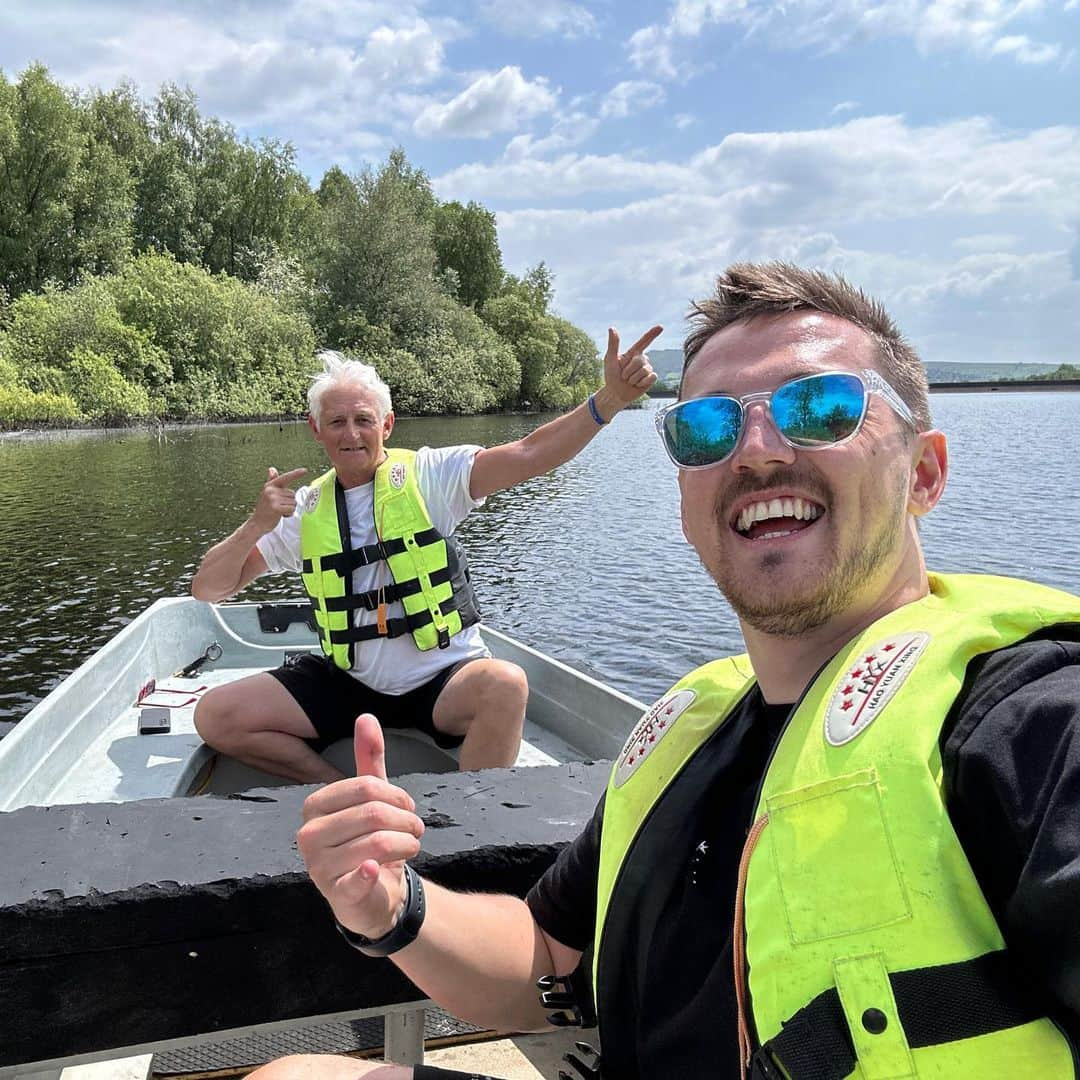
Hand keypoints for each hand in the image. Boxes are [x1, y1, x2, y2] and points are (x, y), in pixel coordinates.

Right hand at [251, 466, 306, 532]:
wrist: (257, 523)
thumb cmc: (264, 509)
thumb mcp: (267, 493)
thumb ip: (272, 481)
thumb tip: (272, 469)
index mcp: (270, 486)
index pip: (285, 478)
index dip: (296, 474)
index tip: (305, 470)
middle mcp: (271, 490)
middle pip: (293, 494)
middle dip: (289, 502)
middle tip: (278, 507)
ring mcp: (273, 499)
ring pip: (293, 502)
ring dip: (289, 508)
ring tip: (278, 511)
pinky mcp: (276, 508)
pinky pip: (291, 509)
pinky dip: (288, 513)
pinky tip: (280, 515)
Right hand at [297, 713, 424, 937]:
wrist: (374, 894)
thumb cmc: (369, 839)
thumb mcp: (372, 798)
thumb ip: (368, 759)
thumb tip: (366, 716)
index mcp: (315, 807)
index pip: (365, 787)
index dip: (397, 795)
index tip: (408, 806)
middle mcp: (309, 836)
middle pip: (373, 814)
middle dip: (407, 820)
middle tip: (416, 829)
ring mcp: (319, 867)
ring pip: (376, 842)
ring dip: (407, 843)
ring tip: (411, 845)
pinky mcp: (336, 895)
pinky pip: (356, 879)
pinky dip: (372, 873)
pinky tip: (378, 870)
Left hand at [603, 325, 661, 407]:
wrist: (616, 393)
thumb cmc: (611, 375)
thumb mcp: (610, 359)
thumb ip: (613, 344)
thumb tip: (612, 328)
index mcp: (633, 353)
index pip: (644, 341)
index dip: (652, 334)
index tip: (661, 327)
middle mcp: (642, 359)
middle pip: (640, 360)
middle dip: (629, 370)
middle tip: (623, 376)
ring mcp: (647, 369)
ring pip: (645, 370)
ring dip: (633, 378)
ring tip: (629, 381)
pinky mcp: (651, 379)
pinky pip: (651, 377)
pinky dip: (642, 383)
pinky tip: (637, 385)